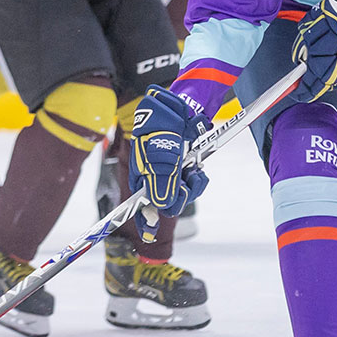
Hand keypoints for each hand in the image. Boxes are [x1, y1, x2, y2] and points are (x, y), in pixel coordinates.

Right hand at [128, 86, 211, 241]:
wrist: (182, 104)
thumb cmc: (164, 123)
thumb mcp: (161, 152)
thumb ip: (161, 179)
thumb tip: (161, 206)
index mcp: (140, 174)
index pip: (139, 205)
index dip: (145, 220)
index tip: (150, 233)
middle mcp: (153, 176)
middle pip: (166, 203)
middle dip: (179, 195)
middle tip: (185, 180)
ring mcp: (169, 172)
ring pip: (181, 194)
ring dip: (191, 185)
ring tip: (193, 169)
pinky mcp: (183, 167)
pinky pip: (191, 183)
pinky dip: (197, 177)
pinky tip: (197, 167)